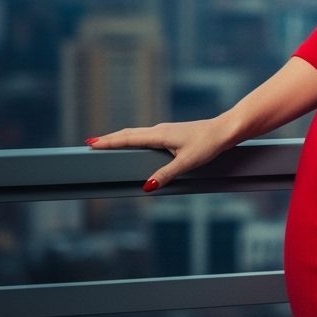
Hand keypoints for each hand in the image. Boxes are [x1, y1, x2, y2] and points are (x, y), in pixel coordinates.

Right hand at [84, 117, 234, 192]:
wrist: (225, 130)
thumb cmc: (208, 144)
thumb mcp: (186, 162)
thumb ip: (166, 174)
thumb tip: (147, 186)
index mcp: (159, 135)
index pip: (128, 138)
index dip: (109, 141)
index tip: (91, 142)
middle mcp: (160, 130)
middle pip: (129, 134)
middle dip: (110, 139)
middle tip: (91, 143)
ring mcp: (166, 130)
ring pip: (138, 133)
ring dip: (121, 138)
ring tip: (107, 143)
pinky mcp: (173, 133)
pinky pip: (147, 135)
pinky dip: (134, 138)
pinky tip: (135, 143)